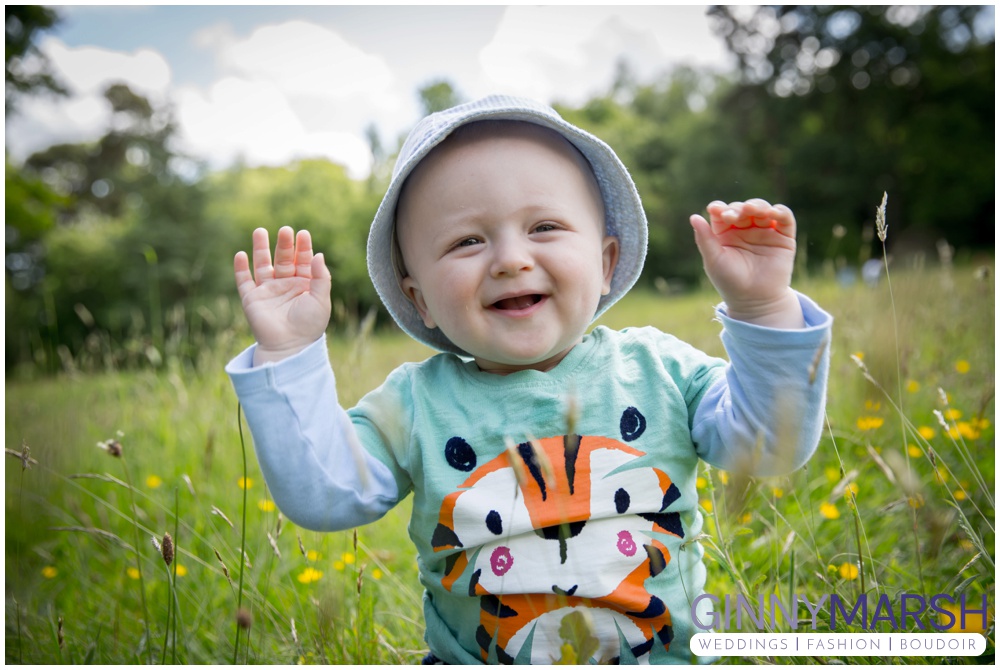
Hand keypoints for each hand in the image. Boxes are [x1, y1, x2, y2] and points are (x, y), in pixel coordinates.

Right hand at [234, 226, 331, 363]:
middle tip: (285, 230)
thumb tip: (319, 254)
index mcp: (303, 284)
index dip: (303, 247)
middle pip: (283, 259)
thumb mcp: (321, 300)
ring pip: (262, 265)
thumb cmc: (309, 325)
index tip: (303, 234)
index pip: (303, 261)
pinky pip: (244, 281)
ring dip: (261, 249)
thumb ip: (321, 277)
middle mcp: (285, 285)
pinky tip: (241, 254)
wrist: (289, 346)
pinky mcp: (252, 298)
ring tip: (259, 231)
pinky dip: (241, 268)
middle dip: (284, 244)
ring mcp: (267, 291)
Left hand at [690, 199, 802, 327]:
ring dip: (757, 205)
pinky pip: (784, 218)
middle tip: (731, 216)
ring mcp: (765, 231)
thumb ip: (704, 239)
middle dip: (737, 208)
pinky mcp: (784, 237)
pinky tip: (772, 212)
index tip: (714, 209)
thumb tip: (693, 216)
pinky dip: (780, 211)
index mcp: (726, 233)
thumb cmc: (730, 281)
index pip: (722, 212)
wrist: (755, 300)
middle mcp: (745, 229)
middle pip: (742, 208)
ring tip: (751, 209)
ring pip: (762, 208)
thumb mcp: (714, 260)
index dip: (719, 208)